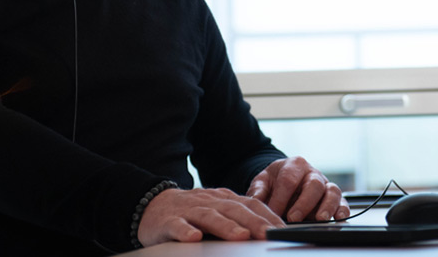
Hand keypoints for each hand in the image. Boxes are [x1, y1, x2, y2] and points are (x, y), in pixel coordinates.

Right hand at [136, 186, 284, 244]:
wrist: (153, 205)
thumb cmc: (191, 213)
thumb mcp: (217, 211)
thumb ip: (238, 217)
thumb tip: (267, 230)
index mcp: (223, 199)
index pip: (250, 204)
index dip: (267, 215)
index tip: (283, 229)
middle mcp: (209, 201)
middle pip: (234, 209)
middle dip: (253, 222)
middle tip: (268, 234)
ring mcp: (189, 210)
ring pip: (209, 216)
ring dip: (226, 226)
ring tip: (241, 237)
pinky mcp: (168, 221)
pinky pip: (177, 226)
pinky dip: (186, 231)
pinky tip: (194, 238)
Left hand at [246, 156, 350, 222]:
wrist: (285, 179)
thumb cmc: (275, 181)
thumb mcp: (263, 181)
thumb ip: (258, 191)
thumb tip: (255, 202)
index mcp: (294, 164)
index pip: (288, 179)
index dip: (280, 197)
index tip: (273, 213)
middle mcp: (312, 173)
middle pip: (313, 184)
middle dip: (304, 202)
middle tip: (294, 217)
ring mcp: (324, 184)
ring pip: (332, 191)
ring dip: (327, 205)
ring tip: (320, 219)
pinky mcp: (333, 197)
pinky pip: (343, 201)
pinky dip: (343, 209)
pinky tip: (339, 218)